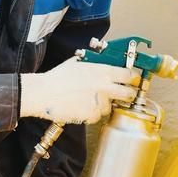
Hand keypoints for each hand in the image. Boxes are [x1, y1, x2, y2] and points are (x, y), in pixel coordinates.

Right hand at [20, 57, 139, 124]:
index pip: (130, 76)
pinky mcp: (93, 115)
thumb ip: (95, 63)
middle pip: (129, 94)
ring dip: (104, 105)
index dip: (133, 79)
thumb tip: (105, 60)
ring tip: (88, 100)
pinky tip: (81, 107)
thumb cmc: (58, 77)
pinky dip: (92, 113)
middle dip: (127, 95)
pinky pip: (98, 116)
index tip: (133, 81)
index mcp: (103, 71)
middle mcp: (105, 87)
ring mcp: (100, 102)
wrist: (44, 93)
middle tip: (123, 95)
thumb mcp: (79, 62)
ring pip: (110, 107)